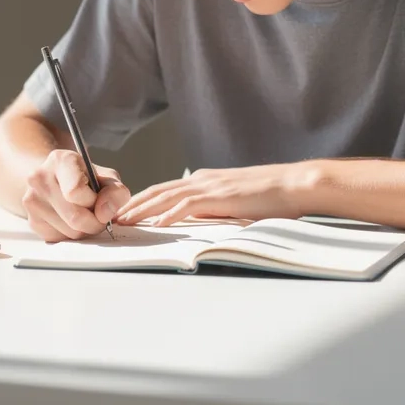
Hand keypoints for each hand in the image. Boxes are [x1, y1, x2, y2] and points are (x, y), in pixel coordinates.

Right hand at [22, 149, 129, 241]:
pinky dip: (71, 235)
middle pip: (75, 217)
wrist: (56, 179)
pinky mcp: (32, 221)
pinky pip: (60, 240)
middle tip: (98, 215)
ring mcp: (32, 201)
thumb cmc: (84, 178)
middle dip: (94, 222)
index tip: (100, 201)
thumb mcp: (106, 177)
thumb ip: (115, 192)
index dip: (95, 202)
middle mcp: (40, 178)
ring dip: (84, 230)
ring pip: (69, 233)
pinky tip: (71, 220)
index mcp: (60, 160)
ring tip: (84, 214)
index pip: (76, 191)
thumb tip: (105, 213)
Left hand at [114, 164, 314, 227]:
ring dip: (143, 210)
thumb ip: (213, 207)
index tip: (126, 212)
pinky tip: (157, 224)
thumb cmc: (269, 196)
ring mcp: (210, 186)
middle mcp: (201, 179)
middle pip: (158, 191)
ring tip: (125, 221)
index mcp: (203, 180)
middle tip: (113, 217)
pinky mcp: (220, 196)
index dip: (143, 201)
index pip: (165, 189)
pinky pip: (188, 206)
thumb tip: (197, 221)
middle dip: (133, 204)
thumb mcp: (233, 200)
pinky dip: (170, 214)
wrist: (292, 184)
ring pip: (167, 196)